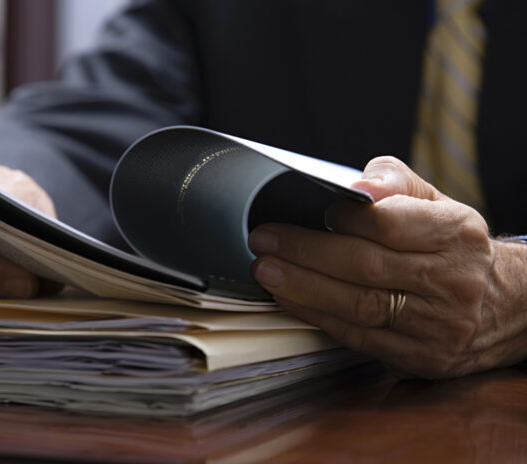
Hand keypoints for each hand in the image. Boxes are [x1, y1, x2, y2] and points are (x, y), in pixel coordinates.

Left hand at [249, 156, 526, 377]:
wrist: (502, 306)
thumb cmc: (450, 246)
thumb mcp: (436, 202)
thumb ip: (393, 182)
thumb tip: (356, 187)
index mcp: (456, 234)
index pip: (389, 224)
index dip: (343, 218)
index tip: (312, 211)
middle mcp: (452, 281)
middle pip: (366, 266)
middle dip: (306, 253)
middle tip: (263, 242)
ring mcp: (438, 325)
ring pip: (359, 306)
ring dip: (303, 288)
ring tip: (267, 271)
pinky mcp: (422, 357)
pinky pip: (359, 337)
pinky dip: (318, 317)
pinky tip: (290, 299)